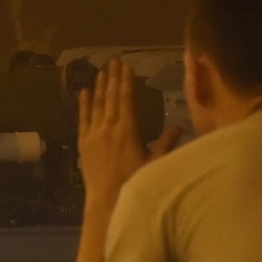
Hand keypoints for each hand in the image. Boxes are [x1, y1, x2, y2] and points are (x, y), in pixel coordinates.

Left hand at [77, 57, 180, 201]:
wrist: (106, 202)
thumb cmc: (134, 183)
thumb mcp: (154, 163)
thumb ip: (165, 143)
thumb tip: (179, 126)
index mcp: (128, 130)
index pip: (127, 99)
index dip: (126, 81)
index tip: (127, 66)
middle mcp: (109, 127)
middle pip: (111, 97)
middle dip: (112, 77)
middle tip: (113, 60)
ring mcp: (94, 134)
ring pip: (96, 104)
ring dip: (99, 86)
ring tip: (101, 71)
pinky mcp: (83, 143)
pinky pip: (82, 118)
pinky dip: (83, 104)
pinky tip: (83, 92)